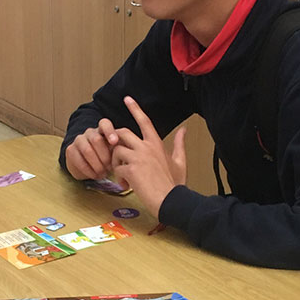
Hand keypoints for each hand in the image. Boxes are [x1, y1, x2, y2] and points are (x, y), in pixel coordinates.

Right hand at [65, 121, 118, 180]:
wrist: (86, 165)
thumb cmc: (105, 157)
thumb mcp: (115, 152)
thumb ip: (120, 149)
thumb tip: (129, 153)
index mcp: (102, 130)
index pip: (104, 124)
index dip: (109, 132)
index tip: (114, 142)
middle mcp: (89, 133)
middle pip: (96, 139)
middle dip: (105, 156)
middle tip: (110, 168)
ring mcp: (78, 140)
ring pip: (87, 150)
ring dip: (97, 165)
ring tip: (103, 173)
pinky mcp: (70, 150)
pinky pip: (79, 160)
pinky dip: (89, 171)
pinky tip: (95, 175)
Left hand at [109, 97, 184, 215]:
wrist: (171, 200)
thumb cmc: (175, 184)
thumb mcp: (180, 161)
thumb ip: (179, 144)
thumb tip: (184, 130)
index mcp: (156, 144)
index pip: (144, 121)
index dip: (135, 108)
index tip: (127, 99)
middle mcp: (146, 147)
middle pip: (122, 133)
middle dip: (114, 141)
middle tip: (116, 154)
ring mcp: (138, 157)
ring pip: (116, 150)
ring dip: (115, 162)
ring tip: (123, 175)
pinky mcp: (131, 169)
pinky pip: (117, 168)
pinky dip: (119, 178)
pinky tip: (126, 185)